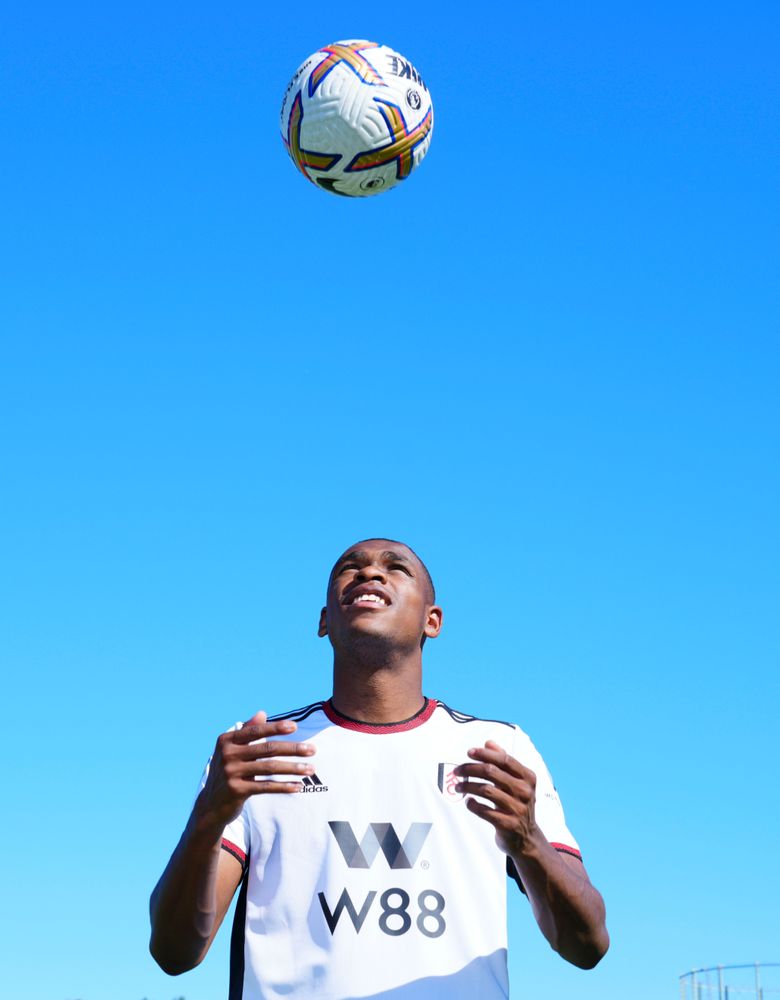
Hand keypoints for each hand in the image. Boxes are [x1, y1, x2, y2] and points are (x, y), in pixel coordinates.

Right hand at [195, 711, 315, 829]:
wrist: (211, 804)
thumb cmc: (228, 771)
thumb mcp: (233, 750)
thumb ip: (247, 731)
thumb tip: (262, 713)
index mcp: (226, 740)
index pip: (255, 731)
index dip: (275, 728)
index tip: (295, 727)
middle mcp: (227, 755)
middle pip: (267, 749)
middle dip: (292, 748)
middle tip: (312, 749)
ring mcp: (231, 773)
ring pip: (269, 767)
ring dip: (293, 768)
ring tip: (311, 768)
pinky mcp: (236, 791)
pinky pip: (266, 786)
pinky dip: (284, 786)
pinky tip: (298, 786)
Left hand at [454, 740, 539, 855]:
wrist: (526, 838)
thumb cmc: (517, 804)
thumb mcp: (516, 782)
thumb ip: (504, 761)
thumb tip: (489, 743)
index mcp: (528, 778)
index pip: (504, 759)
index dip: (485, 754)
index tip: (469, 752)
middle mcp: (525, 792)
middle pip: (491, 772)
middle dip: (470, 768)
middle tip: (457, 771)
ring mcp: (517, 809)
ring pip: (485, 790)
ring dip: (467, 786)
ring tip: (458, 786)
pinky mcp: (508, 824)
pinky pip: (484, 810)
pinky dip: (473, 805)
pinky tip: (468, 802)